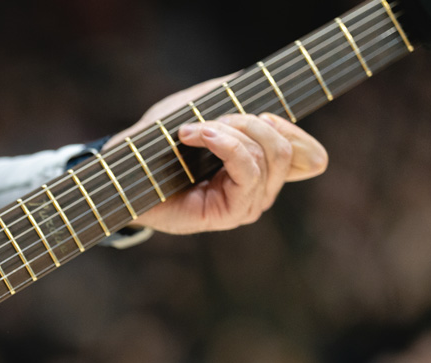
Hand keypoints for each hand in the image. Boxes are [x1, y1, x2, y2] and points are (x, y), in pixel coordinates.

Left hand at [106, 77, 328, 234]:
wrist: (120, 178)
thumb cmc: (155, 147)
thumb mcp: (195, 108)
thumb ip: (226, 96)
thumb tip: (249, 81)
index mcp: (259, 171)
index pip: (310, 158)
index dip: (295, 132)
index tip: (261, 112)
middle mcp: (258, 192)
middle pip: (284, 147)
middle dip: (248, 121)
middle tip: (207, 121)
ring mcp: (245, 205)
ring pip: (267, 155)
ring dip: (229, 130)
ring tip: (191, 130)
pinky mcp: (229, 214)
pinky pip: (248, 170)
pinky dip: (226, 144)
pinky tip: (197, 135)